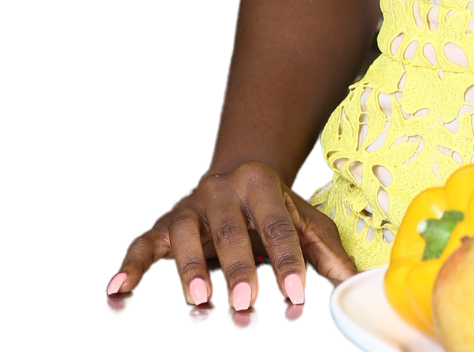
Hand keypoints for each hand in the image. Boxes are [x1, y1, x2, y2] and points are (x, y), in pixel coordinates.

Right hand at [106, 162, 356, 308]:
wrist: (239, 172)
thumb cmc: (274, 206)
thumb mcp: (304, 220)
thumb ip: (325, 250)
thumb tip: (355, 281)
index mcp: (262, 185)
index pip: (277, 226)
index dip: (287, 260)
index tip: (295, 294)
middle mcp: (222, 192)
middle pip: (230, 231)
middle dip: (239, 268)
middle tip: (246, 302)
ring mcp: (190, 208)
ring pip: (186, 236)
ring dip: (190, 269)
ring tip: (200, 299)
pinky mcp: (163, 225)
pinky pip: (142, 245)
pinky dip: (130, 266)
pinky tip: (118, 290)